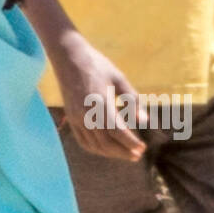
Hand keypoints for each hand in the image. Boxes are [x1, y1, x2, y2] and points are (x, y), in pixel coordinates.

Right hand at [51, 30, 147, 161]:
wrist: (69, 57)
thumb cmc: (97, 65)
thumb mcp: (118, 78)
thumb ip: (132, 99)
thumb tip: (145, 120)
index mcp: (100, 102)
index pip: (117, 130)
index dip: (130, 142)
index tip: (142, 148)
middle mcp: (86, 113)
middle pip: (105, 142)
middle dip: (123, 151)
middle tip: (137, 155)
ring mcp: (76, 117)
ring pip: (94, 144)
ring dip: (111, 153)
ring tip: (125, 154)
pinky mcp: (71, 117)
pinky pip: (83, 140)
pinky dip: (95, 149)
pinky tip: (106, 149)